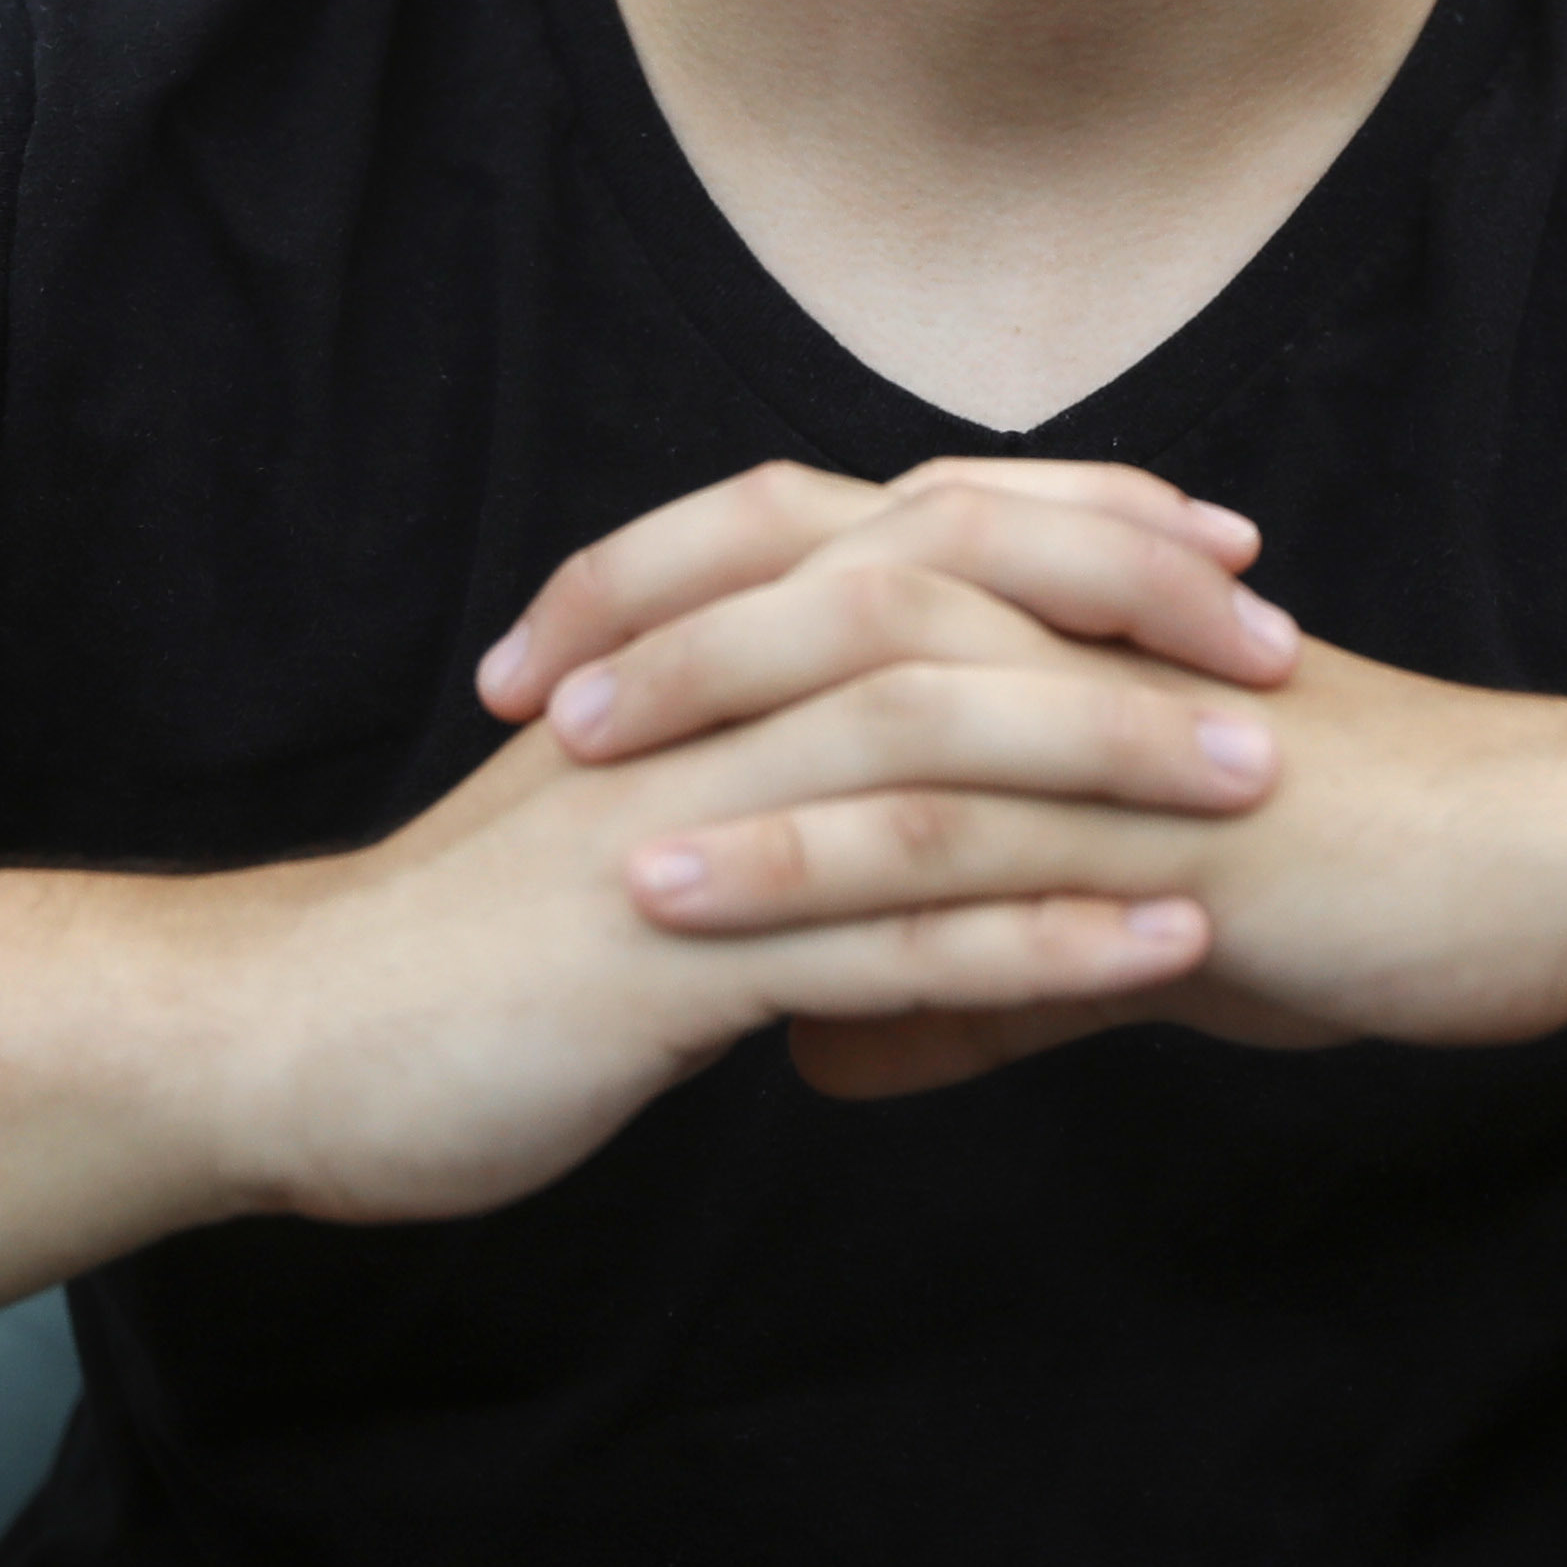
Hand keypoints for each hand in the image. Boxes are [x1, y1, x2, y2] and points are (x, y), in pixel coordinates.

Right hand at [204, 466, 1292, 1224]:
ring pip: (930, 746)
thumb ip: (742, 770)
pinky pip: (888, 930)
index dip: (1068, 523)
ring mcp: (685, 817)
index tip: (1213, 546)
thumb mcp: (623, 819)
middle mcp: (694, 699)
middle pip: (939, 597)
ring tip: (1260, 782)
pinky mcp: (673, 950)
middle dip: (1122, 608)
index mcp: (689, 652)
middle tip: (1278, 643)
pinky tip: (1161, 952)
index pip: (907, 533)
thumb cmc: (462, 947)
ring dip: (1108, 757)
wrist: (287, 1042)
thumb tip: (872, 769)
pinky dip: (1037, 933)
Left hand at [468, 459, 1566, 1107]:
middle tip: (496, 689)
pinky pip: (944, 825)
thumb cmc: (1364, 883)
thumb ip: (969, 982)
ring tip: (552, 779)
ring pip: (862, 680)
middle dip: (641, 615)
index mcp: (1060, 626)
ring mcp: (1109, 704)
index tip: (541, 659)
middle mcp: (1068, 630)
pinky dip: (799, 857)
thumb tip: (818, 1050)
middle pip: (813, 570)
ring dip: (698, 719)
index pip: (831, 557)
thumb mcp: (1127, 944)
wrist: (1550, 877)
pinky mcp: (1149, 806)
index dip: (680, 592)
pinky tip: (692, 904)